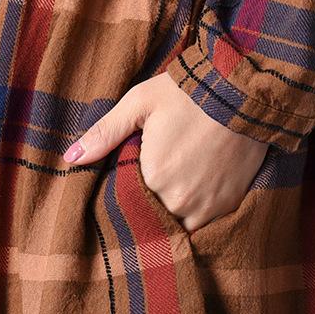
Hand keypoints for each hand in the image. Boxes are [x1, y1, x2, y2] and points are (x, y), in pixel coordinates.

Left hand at [63, 72, 268, 231]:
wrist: (243, 91)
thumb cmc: (188, 93)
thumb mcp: (140, 103)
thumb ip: (105, 133)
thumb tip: (70, 159)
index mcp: (152, 177)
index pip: (128, 196)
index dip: (129, 184)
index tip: (135, 168)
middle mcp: (178, 200)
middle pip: (153, 211)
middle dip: (152, 197)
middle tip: (162, 168)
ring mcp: (207, 207)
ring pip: (179, 221)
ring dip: (175, 206)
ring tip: (180, 178)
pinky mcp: (230, 205)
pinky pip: (206, 221)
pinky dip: (199, 208)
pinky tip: (199, 184)